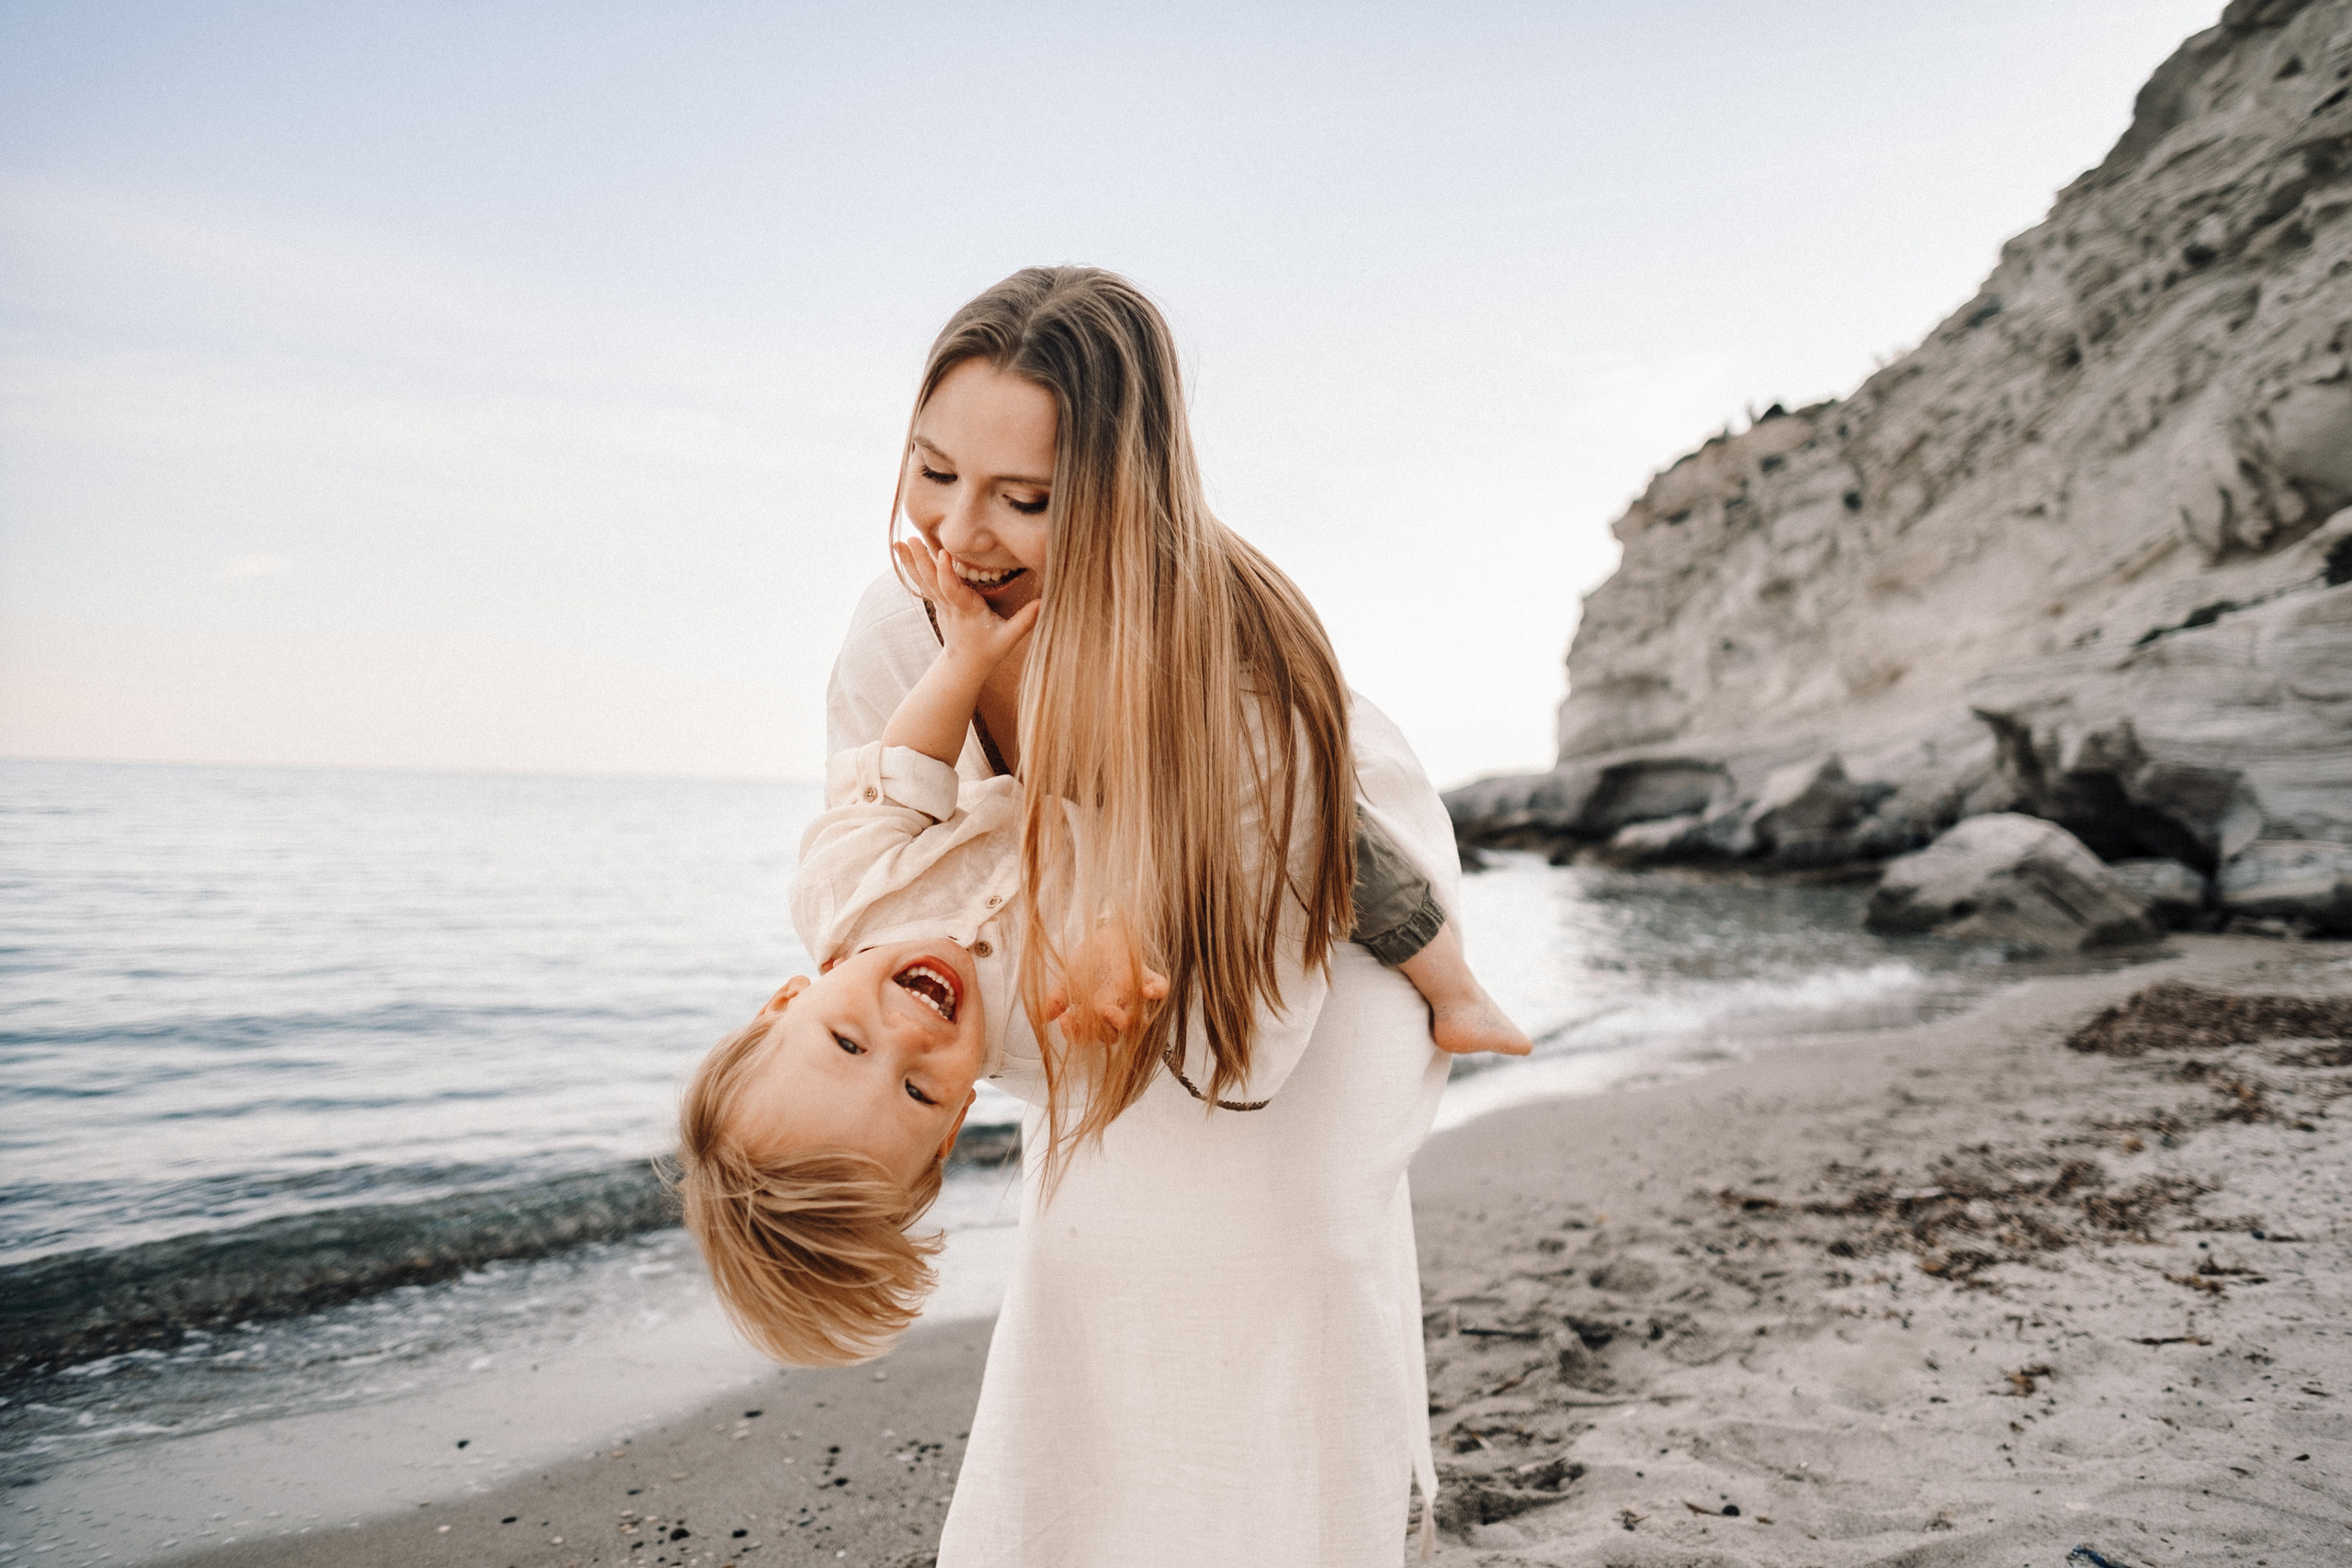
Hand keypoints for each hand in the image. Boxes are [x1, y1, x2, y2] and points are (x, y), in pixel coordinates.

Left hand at [895, 538, 1039, 674]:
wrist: (965, 664)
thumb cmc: (989, 649)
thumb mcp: (1009, 638)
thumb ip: (1025, 620)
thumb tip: (1043, 602)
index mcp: (967, 612)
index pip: (954, 592)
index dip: (946, 574)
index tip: (943, 554)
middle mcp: (950, 606)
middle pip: (933, 583)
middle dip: (922, 562)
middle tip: (911, 540)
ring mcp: (940, 604)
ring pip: (923, 581)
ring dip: (911, 562)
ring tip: (899, 542)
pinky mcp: (937, 601)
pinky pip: (922, 582)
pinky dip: (911, 566)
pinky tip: (901, 551)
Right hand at [1044, 920, 1169, 1048]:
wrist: (1098, 936)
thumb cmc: (1084, 963)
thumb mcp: (1065, 981)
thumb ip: (1055, 1000)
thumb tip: (1042, 1017)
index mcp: (1096, 1016)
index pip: (1088, 1037)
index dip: (1076, 1034)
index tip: (1064, 1018)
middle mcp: (1116, 1011)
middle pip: (1114, 1035)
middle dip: (1102, 1030)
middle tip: (1090, 1013)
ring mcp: (1133, 997)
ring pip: (1138, 1021)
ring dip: (1125, 1019)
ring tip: (1109, 1009)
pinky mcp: (1146, 977)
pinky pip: (1160, 988)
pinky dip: (1157, 990)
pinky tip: (1147, 990)